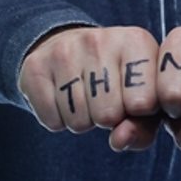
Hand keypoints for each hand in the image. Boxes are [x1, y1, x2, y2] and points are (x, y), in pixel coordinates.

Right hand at [17, 26, 163, 151]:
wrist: (69, 46)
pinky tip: (64, 98)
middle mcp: (100, 40)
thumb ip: (144, 125)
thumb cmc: (117, 79)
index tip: (134, 99)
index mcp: (136, 41)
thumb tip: (119, 140)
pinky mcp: (36, 66)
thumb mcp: (143, 94)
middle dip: (109, 119)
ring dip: (84, 120)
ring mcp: (65, 50)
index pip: (145, 103)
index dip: (139, 113)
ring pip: (78, 121)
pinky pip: (52, 121)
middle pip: (108, 115)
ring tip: (86, 97)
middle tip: (106, 99)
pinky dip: (59, 120)